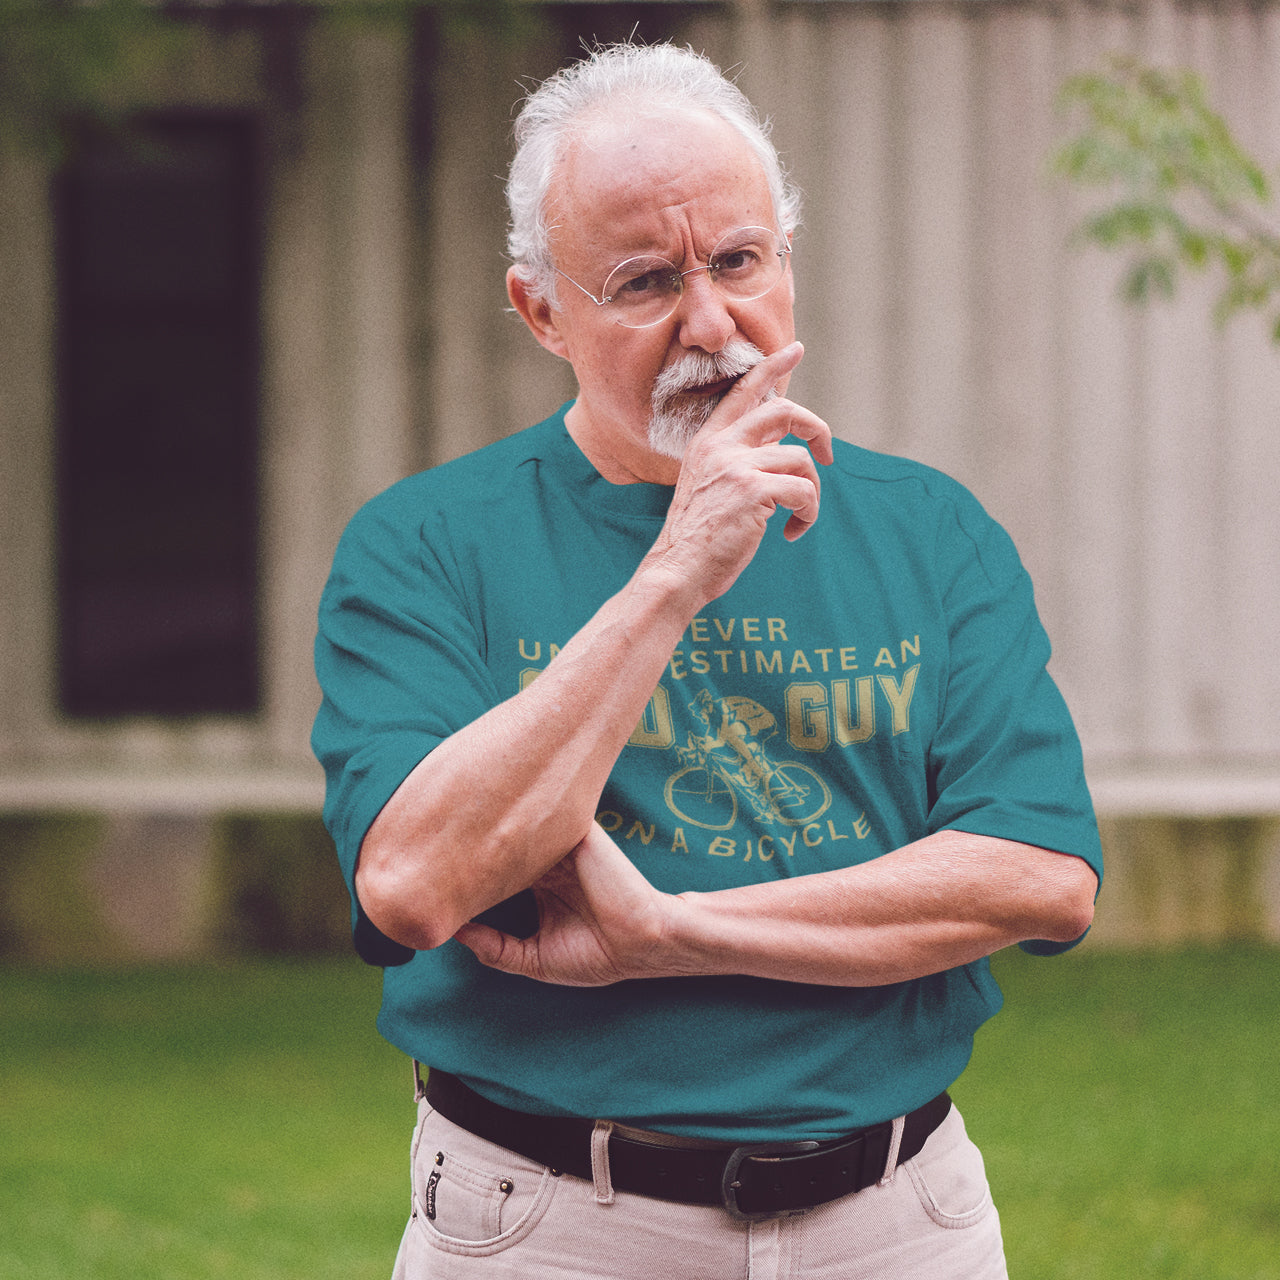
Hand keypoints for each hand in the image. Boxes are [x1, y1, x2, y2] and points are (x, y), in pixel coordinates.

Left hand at [453, 823, 678, 985]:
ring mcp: (561, 846)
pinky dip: (517, 818)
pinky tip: (486, 818)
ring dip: (490, 827)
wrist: (638, 941)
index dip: (469, 871)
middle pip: (503, 846)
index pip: (496, 870)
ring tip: (449, 825)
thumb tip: (454, 935)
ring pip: (518, 828)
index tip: (435, 873)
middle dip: (473, 845)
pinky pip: (544, 817)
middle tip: (430, 843)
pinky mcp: (576, 833)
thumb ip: (496, 949)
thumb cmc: (594, 955)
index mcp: (540, 888)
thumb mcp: (534, 960)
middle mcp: (548, 863)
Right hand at [645, 342, 832, 606]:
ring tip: (797, 518)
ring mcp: (736, 466)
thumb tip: (782, 447)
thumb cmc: (698, 538)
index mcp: (707, 442)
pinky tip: (791, 534)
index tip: (794, 349)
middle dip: (816, 428)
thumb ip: (739, 460)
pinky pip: (805, 492)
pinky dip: (807, 515)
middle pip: (784, 410)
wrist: (678, 570)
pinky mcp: (753, 491)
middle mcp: (720, 446)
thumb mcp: (711, 486)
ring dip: (811, 493)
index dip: (772, 366)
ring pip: (801, 460)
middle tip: (827, 455)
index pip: (743, 392)